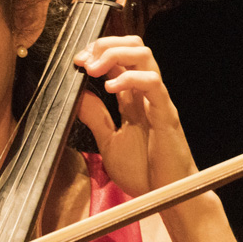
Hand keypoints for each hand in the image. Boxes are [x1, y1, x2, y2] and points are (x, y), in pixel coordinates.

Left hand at [74, 35, 198, 196]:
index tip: (75, 60)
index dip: (96, 53)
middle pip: (135, 48)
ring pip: (145, 57)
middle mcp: (146, 95)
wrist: (166, 196)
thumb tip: (77, 95)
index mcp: (133, 99)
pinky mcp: (166, 115)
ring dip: (115, 54)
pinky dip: (130, 79)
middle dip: (107, 44)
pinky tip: (110, 87)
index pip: (118, 61)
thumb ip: (96, 117)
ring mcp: (158, 102)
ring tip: (92, 68)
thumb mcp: (109, 142)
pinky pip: (153, 85)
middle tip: (84, 58)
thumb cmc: (144, 172)